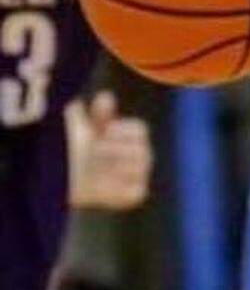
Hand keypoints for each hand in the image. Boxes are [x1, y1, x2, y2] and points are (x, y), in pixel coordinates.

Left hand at [70, 91, 151, 208]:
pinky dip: (121, 185)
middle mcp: (140, 155)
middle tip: (97, 150)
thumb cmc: (76, 153)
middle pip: (142, 147)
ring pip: (141, 167)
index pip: (140, 129)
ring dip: (117, 164)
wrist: (67, 184)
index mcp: (132, 137)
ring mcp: (139, 175)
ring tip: (98, 166)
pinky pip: (138, 189)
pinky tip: (105, 182)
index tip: (105, 132)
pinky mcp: (135, 193)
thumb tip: (106, 96)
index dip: (122, 130)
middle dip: (116, 148)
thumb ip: (96, 114)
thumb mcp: (82, 130)